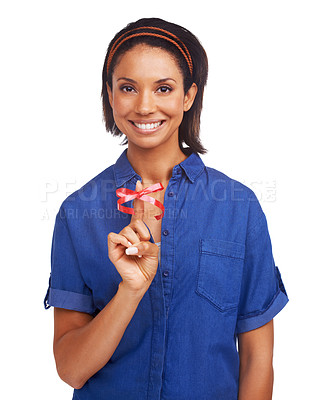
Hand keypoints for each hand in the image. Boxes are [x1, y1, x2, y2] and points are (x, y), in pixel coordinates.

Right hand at [108, 180, 159, 294]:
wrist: (141, 280)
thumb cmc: (148, 264)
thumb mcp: (154, 251)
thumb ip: (147, 242)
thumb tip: (132, 243)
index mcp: (139, 231)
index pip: (138, 211)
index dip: (139, 197)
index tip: (139, 182)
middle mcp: (129, 233)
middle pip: (136, 222)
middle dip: (144, 234)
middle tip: (144, 246)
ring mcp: (120, 240)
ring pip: (127, 230)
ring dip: (136, 242)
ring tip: (137, 252)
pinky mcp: (113, 247)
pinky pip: (115, 236)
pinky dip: (124, 242)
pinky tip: (128, 250)